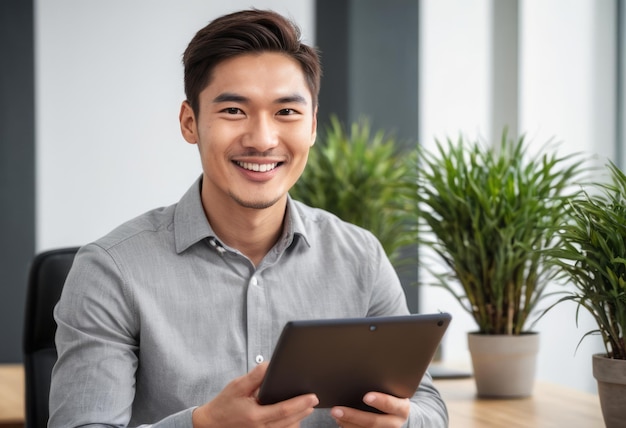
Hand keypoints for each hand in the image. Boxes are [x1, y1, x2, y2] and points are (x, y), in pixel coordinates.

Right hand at [192, 362, 318, 427]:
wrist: (211, 424)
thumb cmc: (224, 404)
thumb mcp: (237, 386)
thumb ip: (255, 376)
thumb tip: (270, 365)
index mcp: (255, 415)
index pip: (283, 410)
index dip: (300, 403)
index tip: (312, 397)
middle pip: (290, 421)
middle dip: (304, 409)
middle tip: (314, 399)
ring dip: (299, 418)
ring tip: (307, 406)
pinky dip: (289, 424)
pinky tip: (294, 416)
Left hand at [330, 392, 409, 427]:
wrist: (399, 413)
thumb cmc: (393, 395)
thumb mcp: (395, 390)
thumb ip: (384, 385)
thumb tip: (362, 373)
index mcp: (402, 408)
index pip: (391, 405)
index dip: (380, 401)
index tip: (366, 397)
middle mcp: (396, 423)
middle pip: (374, 422)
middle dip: (353, 416)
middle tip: (336, 410)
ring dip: (347, 423)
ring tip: (335, 414)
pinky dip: (348, 427)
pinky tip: (340, 421)